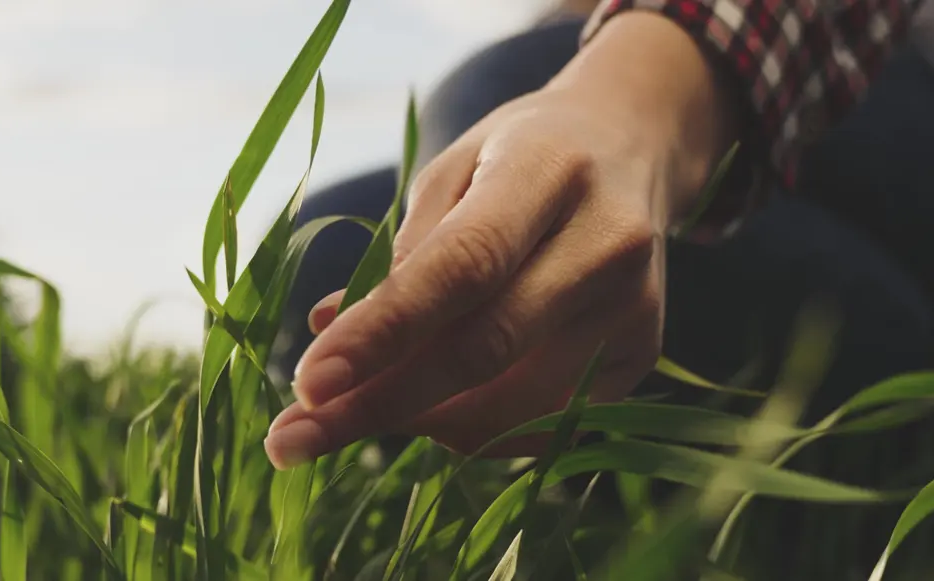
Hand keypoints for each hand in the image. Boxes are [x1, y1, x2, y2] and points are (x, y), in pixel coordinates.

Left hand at [264, 12, 733, 467]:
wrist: (632, 148)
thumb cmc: (518, 157)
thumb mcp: (452, 169)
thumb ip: (401, 254)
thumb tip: (328, 336)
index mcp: (550, 172)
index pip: (461, 268)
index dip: (381, 333)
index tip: (306, 383)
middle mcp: (607, 245)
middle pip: (485, 349)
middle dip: (378, 403)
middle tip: (291, 439)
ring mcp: (633, 310)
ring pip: (510, 405)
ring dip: (414, 423)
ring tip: (344, 417)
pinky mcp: (642, 357)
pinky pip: (539, 424)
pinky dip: (467, 429)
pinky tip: (421, 408)